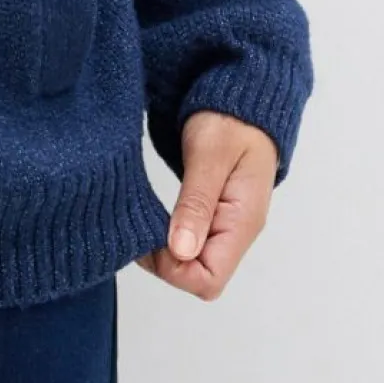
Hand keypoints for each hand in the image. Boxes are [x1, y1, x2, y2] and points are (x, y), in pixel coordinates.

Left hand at [136, 111, 278, 298]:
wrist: (242, 103)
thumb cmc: (230, 122)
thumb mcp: (209, 156)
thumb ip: (196, 203)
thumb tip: (182, 251)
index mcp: (243, 222)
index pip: (209, 279)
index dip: (174, 269)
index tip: (149, 236)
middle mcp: (238, 232)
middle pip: (201, 278)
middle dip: (165, 262)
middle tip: (140, 226)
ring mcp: (228, 227)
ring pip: (194, 264)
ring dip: (165, 251)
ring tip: (144, 219)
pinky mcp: (216, 218)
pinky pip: (193, 245)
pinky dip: (170, 239)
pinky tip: (154, 219)